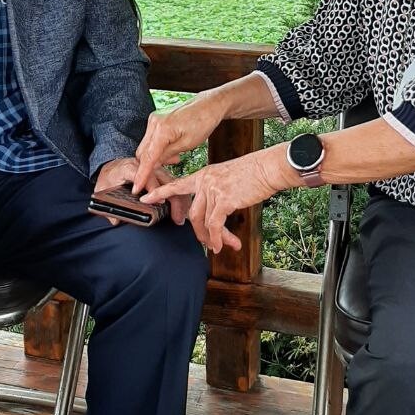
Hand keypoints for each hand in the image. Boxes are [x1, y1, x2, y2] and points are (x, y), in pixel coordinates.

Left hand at [92, 158, 189, 225]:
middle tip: (175, 217)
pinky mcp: (160, 173)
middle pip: (163, 178)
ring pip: (171, 181)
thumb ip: (106, 205)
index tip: (159, 202)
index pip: (142, 176)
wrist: (112, 166)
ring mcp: (154, 169)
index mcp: (128, 168)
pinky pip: (173, 183)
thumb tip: (115, 220)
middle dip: (171, 198)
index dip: (152, 188)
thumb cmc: (108, 179)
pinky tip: (184, 208)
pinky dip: (180, 195)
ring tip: (181, 216)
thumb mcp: (102, 190)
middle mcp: (144, 167)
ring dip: (179, 198)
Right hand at [133, 93, 226, 192]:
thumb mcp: (187, 144)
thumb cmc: (203, 123)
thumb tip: (152, 167)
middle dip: (149, 166)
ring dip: (155, 157)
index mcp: (162, 128)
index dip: (142, 175)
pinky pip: (151, 139)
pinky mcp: (156, 119)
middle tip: (163, 175)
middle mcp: (154, 122)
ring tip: (175, 158)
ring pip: (146, 146)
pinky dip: (158, 148)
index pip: (147, 157)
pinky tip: (173, 151)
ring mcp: (154, 119)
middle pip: (143, 152)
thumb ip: (167, 156)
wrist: (209, 105)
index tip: (136, 189)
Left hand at [142, 146, 294, 253]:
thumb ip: (217, 190)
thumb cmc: (254, 173)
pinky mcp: (224, 199)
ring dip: (209, 237)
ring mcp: (213, 189)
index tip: (145, 198)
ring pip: (202, 220)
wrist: (269, 168)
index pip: (177, 184)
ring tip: (217, 247)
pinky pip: (215, 225)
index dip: (160, 193)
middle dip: (198, 231)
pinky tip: (222, 244)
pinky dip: (217, 237)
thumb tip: (216, 208)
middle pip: (192, 211)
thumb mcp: (229, 177)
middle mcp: (205, 181)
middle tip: (206, 243)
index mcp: (204, 174)